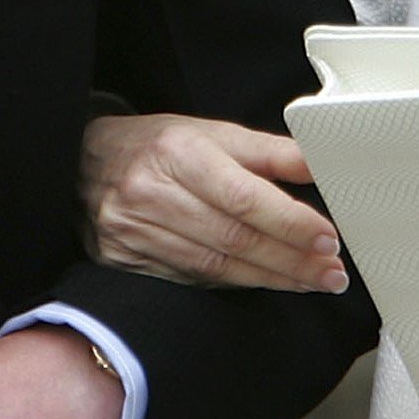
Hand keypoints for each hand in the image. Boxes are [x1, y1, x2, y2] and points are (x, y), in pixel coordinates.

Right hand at [80, 113, 347, 293]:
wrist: (87, 162)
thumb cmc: (160, 145)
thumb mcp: (213, 132)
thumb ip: (269, 152)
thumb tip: (322, 164)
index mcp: (177, 152)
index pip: (243, 197)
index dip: (289, 223)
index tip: (328, 239)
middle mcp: (151, 193)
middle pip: (233, 238)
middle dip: (291, 260)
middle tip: (331, 273)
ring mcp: (133, 232)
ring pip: (215, 267)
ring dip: (270, 279)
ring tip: (310, 282)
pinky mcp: (123, 261)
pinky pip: (190, 281)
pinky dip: (233, 285)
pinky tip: (263, 283)